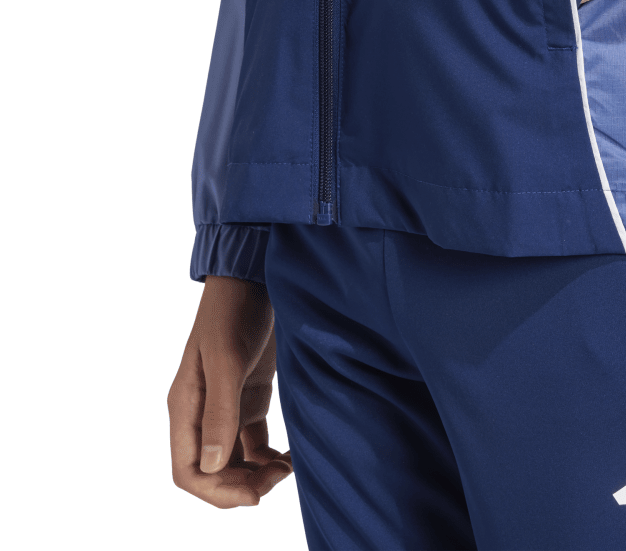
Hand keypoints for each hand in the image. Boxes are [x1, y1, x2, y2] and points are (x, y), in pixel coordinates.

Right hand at [168, 275, 292, 507]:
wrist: (254, 276)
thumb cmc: (234, 311)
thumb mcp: (227, 359)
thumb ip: (220, 411)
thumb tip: (211, 466)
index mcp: (185, 406)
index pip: (188, 471)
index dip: (217, 491)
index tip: (254, 495)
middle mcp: (201, 411)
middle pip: (212, 471)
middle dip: (242, 486)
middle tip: (279, 478)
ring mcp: (225, 404)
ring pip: (234, 460)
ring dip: (257, 473)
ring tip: (288, 468)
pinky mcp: (248, 395)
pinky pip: (253, 440)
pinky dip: (270, 455)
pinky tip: (292, 455)